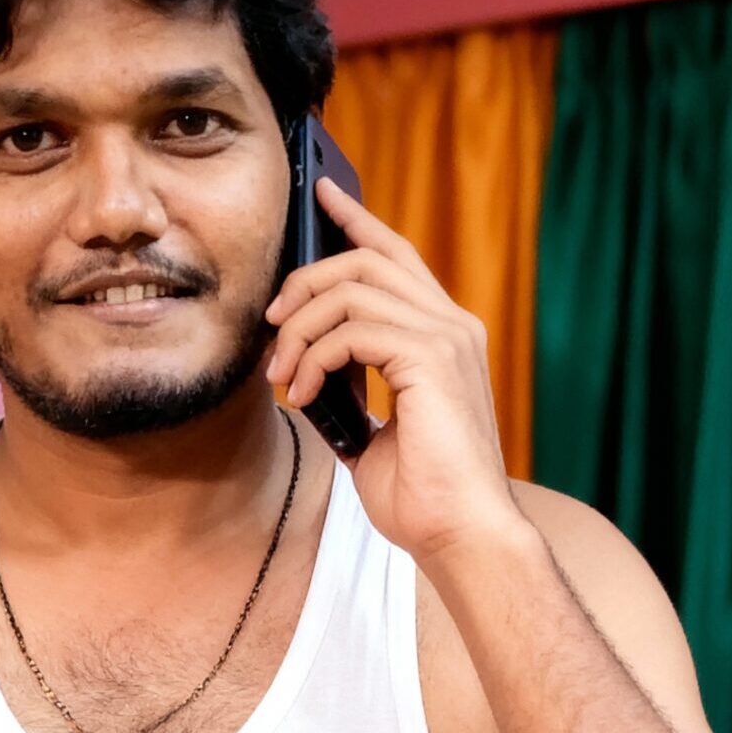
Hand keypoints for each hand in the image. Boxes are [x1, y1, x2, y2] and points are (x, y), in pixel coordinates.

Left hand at [263, 176, 531, 564]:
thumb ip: (349, 389)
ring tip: (281, 377)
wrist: (459, 535)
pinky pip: (353, 328)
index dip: (356, 219)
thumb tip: (302, 367)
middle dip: (305, 281)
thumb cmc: (422, 496)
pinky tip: (300, 395)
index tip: (320, 197)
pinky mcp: (433, 358)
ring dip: (300, 330)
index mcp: (444, 335)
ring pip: (352, 288)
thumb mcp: (373, 431)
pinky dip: (314, 357)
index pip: (396, 255)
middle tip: (271, 326)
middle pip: (366, 259)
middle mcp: (452, 325)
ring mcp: (446, 337)